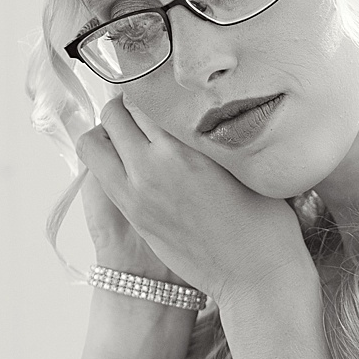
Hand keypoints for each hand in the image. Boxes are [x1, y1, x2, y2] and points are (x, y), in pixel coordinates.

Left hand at [75, 97, 314, 308]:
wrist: (256, 277)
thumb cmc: (265, 217)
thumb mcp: (244, 160)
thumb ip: (211, 131)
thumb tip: (196, 102)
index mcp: (187, 147)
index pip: (147, 93)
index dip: (153, 83)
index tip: (161, 81)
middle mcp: (153, 166)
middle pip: (114, 112)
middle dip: (125, 104)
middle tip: (146, 107)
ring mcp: (135, 194)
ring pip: (93, 142)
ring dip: (107, 132)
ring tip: (131, 134)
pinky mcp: (131, 215)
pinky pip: (100, 171)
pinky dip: (107, 157)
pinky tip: (133, 159)